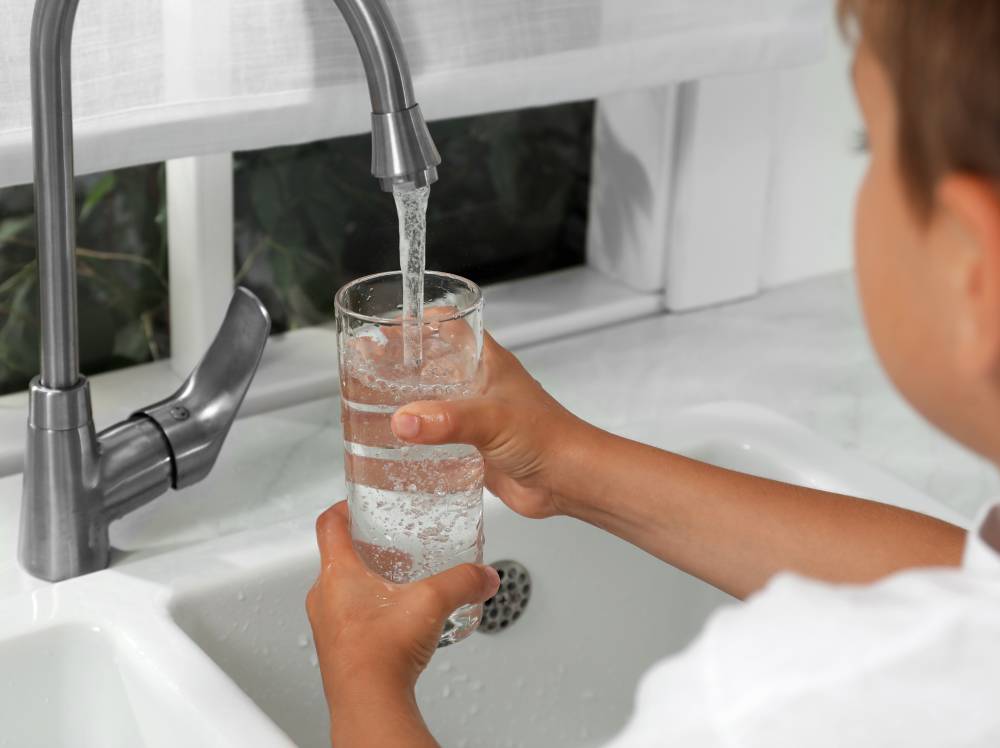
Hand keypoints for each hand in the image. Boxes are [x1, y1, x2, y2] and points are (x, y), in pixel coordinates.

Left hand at [306, 502, 499, 739]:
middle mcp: (324, 597)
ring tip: (398, 583)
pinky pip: (348, 619)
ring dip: (367, 581)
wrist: (370, 704)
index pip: (328, 524)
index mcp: (337, 574)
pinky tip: (397, 620)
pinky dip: (369, 611)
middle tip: (389, 544)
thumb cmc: (380, 654)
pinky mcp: (338, 650)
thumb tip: (483, 576)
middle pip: (337, 557)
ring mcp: (327, 626)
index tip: (358, 503)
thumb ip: (463, 582)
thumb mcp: (432, 602)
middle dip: (365, 547)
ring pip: (342, 590)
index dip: (343, 508)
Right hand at [390, 334, 598, 518]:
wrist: (568, 480)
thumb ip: (448, 420)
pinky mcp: (471, 447)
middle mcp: (477, 384)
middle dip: (401, 366)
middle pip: (432, 364)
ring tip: (370, 406)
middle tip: (366, 369)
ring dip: (406, 403)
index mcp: (486, 361)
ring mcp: (473, 416)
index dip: (418, 321)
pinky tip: (395, 445)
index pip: (448, 326)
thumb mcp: (493, 419)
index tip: (386, 326)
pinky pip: (436, 437)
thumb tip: (404, 421)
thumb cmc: (549, 437)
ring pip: (431, 401)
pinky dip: (417, 438)